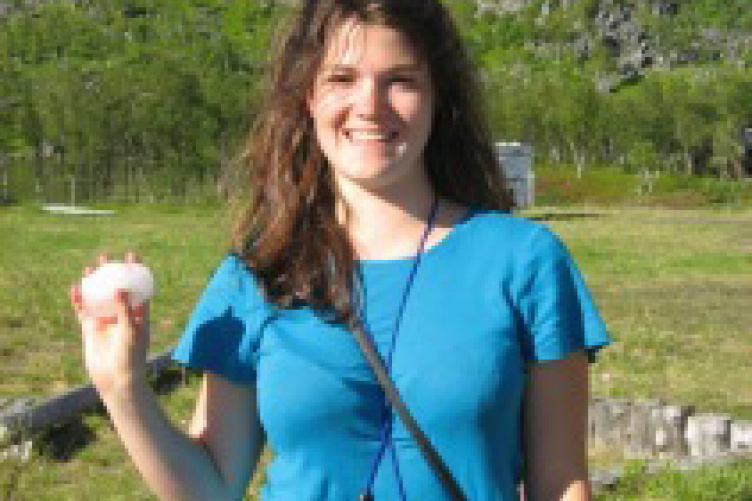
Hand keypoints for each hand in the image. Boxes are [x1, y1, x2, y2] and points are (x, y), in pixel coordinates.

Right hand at [71, 252, 150, 398]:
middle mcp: (123, 314)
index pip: (139, 286)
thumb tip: (120, 288)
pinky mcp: (92, 328)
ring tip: (90, 267)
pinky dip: (80, 299)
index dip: (136, 271)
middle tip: (106, 256)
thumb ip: (126, 310)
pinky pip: (84, 310)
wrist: (116, 378)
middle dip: (112, 272)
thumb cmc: (130, 355)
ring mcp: (106, 320)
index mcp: (139, 313)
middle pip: (117, 287)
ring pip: (99, 296)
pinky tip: (75, 288)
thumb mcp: (131, 331)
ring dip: (94, 282)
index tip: (132, 255)